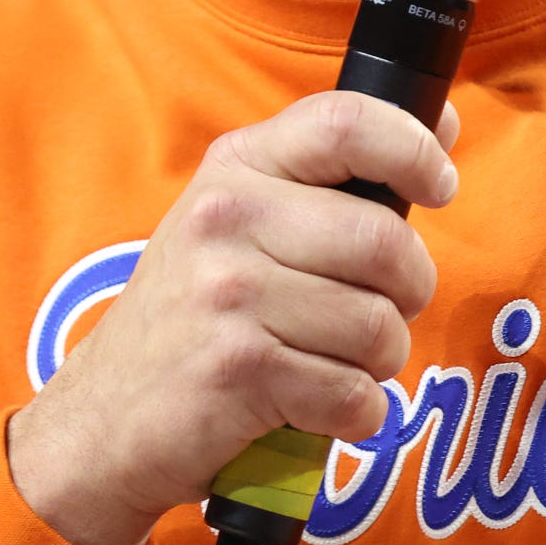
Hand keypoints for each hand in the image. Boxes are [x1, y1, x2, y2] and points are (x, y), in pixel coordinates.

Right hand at [7, 92, 459, 544]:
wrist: (101, 424)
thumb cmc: (191, 318)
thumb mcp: (236, 222)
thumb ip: (327, 175)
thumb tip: (444, 120)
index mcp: (236, 167)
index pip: (347, 123)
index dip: (414, 150)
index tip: (439, 186)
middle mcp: (227, 219)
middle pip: (384, 240)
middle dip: (409, 290)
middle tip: (383, 310)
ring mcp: (228, 295)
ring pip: (378, 326)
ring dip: (379, 361)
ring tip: (335, 362)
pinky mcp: (239, 371)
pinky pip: (354, 394)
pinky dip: (355, 413)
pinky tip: (316, 406)